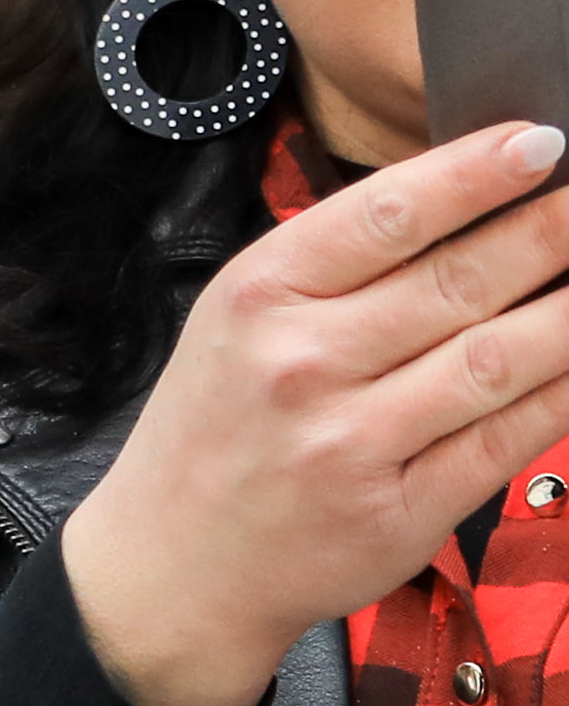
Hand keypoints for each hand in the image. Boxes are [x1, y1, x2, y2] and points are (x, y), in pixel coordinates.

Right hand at [61, 115, 568, 705]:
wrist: (176, 564)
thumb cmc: (216, 427)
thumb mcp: (238, 323)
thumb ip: (334, 269)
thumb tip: (462, 207)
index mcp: (257, 297)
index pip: (384, 215)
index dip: (473, 174)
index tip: (540, 141)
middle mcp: (303, 364)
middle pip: (458, 281)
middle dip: (551, 231)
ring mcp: (354, 442)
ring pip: (500, 359)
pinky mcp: (403, 510)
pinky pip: (510, 438)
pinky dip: (566, 393)